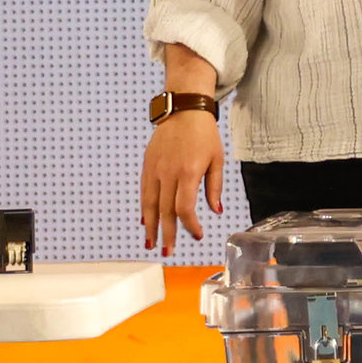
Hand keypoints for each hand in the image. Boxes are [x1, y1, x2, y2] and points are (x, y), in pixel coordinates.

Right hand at [141, 110, 226, 251]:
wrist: (183, 110)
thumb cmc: (204, 135)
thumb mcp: (217, 160)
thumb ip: (214, 187)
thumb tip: (216, 211)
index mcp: (188, 172)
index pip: (184, 207)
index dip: (190, 225)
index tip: (197, 234)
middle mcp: (168, 172)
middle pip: (165, 210)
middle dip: (167, 233)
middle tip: (167, 252)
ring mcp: (155, 169)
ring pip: (150, 203)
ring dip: (150, 226)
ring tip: (151, 243)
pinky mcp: (148, 165)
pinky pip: (144, 191)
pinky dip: (144, 207)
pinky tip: (145, 221)